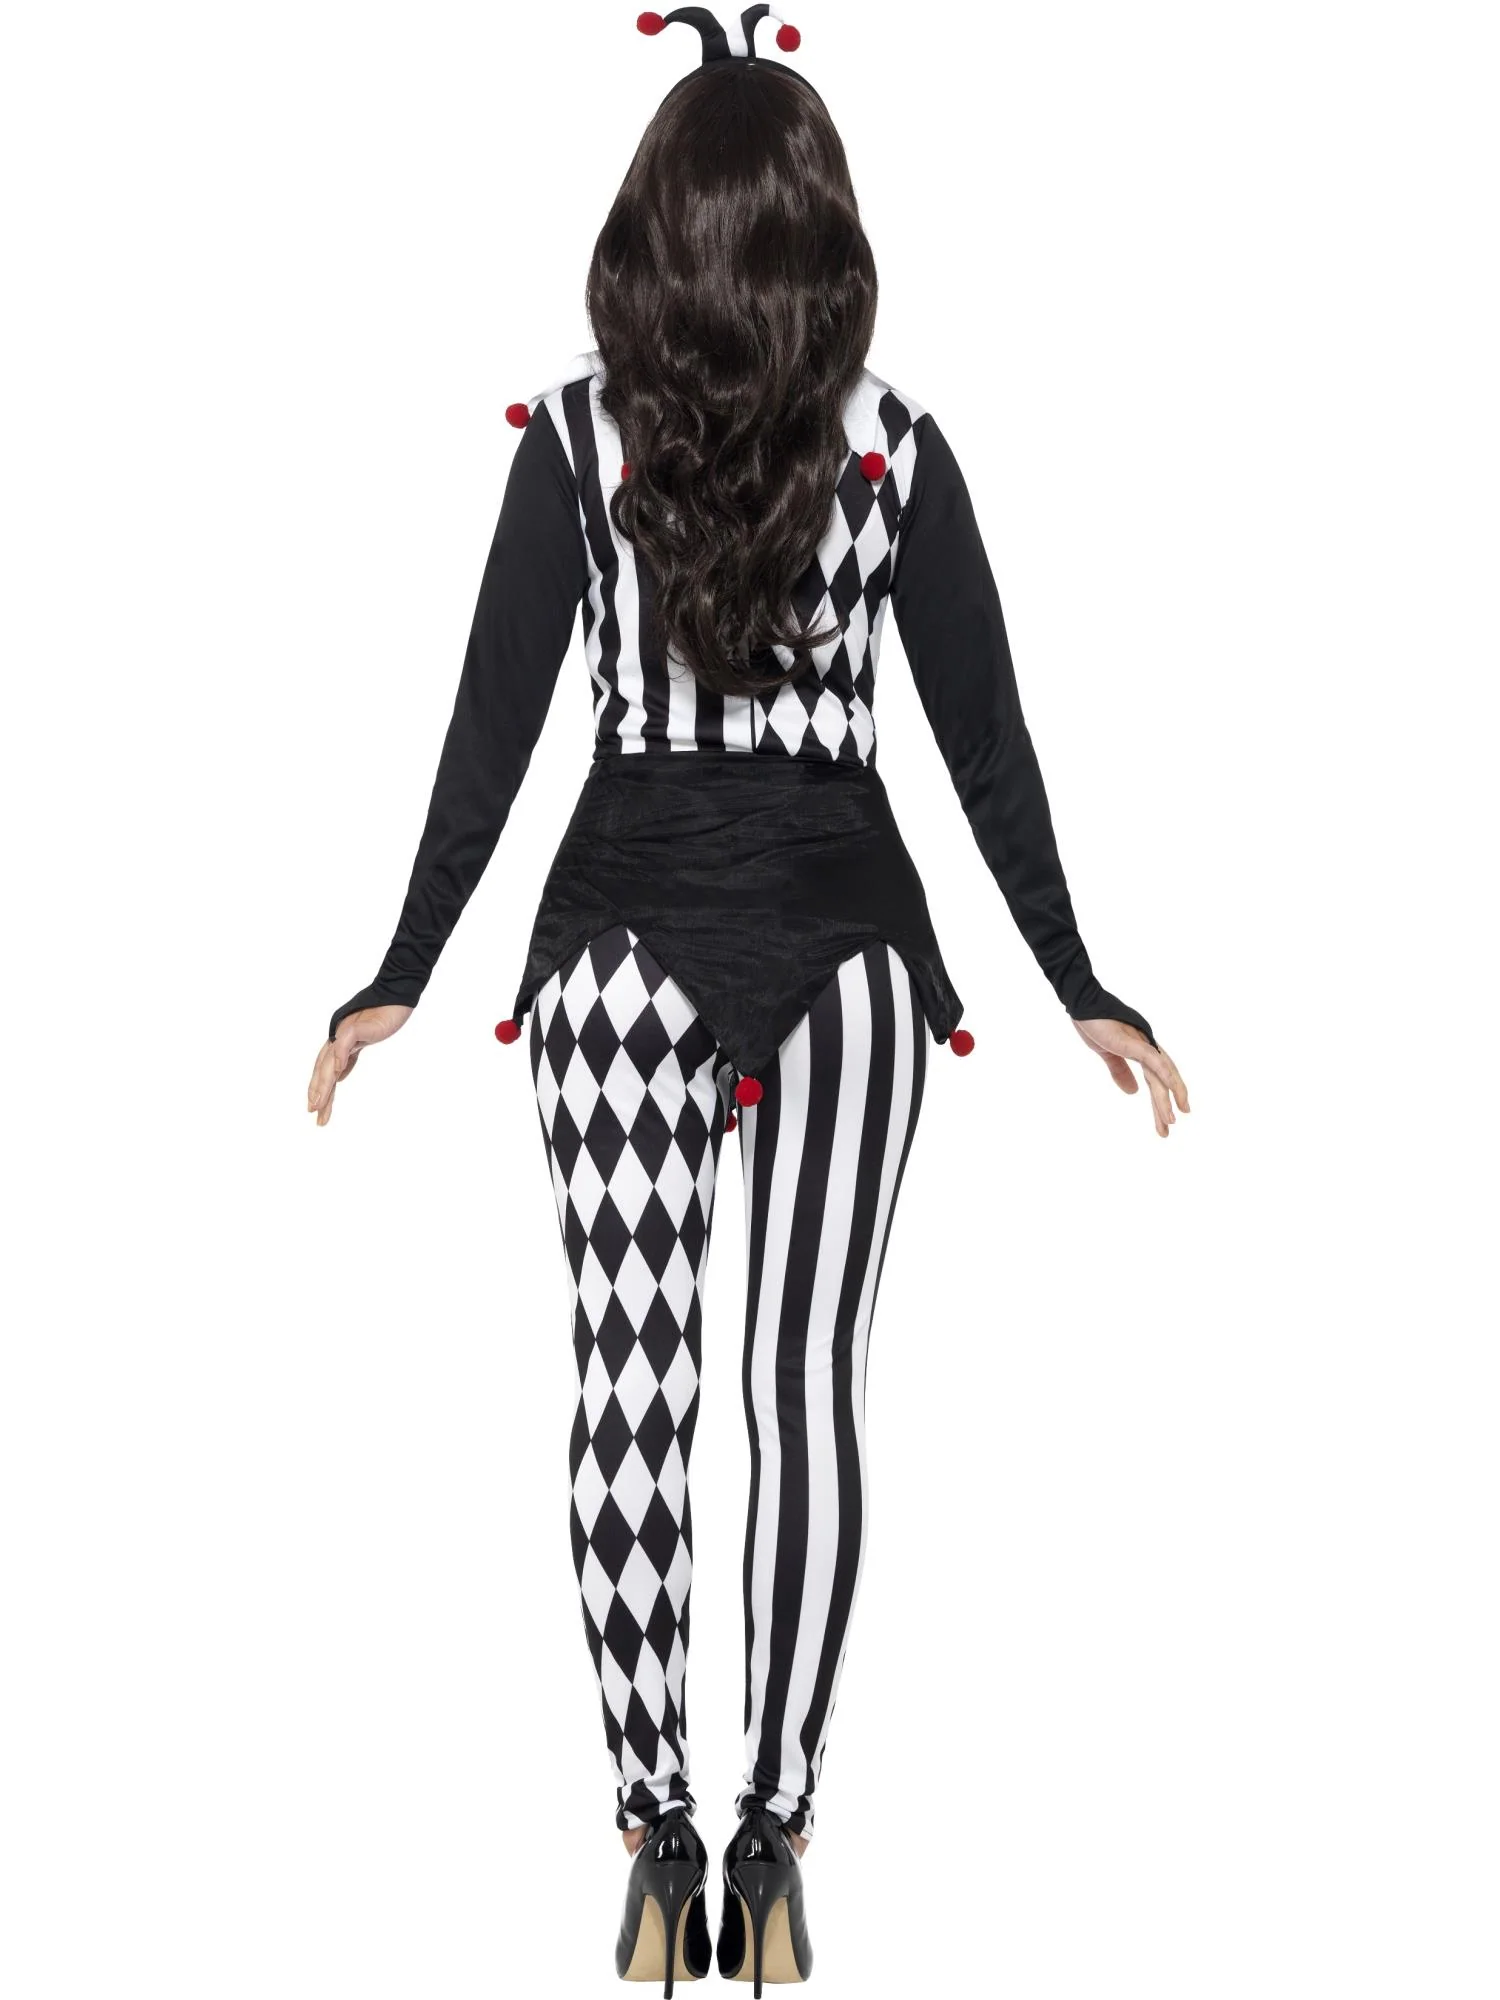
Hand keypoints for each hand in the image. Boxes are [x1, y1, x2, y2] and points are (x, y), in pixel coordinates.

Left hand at [306, 1005, 412, 1126]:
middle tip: (314, 1112)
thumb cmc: (383, 1015)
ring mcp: (346, 1031)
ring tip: (319, 1103)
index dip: (319, 1088)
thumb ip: (349, 1057)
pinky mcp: (358, 1026)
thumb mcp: (364, 1041)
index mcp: (339, 1042)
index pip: (325, 1068)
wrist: (396, 995)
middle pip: (323, 1068)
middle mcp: (338, 1037)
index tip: (317, 1109)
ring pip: (329, 1060)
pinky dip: (340, 1058)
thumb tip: (338, 1076)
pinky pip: (345, 1043)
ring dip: (323, 1083)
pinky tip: (337, 1074)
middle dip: (318, 1091)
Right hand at [1071, 1018, 1189, 1136]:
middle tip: (1168, 1128)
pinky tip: (1172, 1091)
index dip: (1163, 1098)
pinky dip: (1165, 1075)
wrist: (1082, 1004)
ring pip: (1160, 1075)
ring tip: (1170, 1121)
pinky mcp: (1132, 1041)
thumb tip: (1134, 1092)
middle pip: (1162, 1081)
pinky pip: (1153, 1060)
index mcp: (1141, 1050)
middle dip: (1165, 1105)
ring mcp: (1141, 1043)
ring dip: (1165, 1099)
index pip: (1157, 1079)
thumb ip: (1120, 1072)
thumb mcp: (1107, 1054)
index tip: (1168, 1119)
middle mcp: (1147, 1047)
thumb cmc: (1094, 1024)